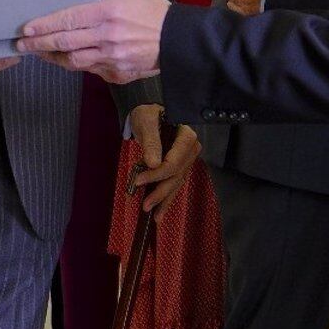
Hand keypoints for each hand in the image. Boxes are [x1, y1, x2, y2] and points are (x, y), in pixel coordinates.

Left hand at [18, 0, 169, 83]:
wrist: (179, 41)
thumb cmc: (154, 11)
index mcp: (109, 13)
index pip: (68, 19)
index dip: (44, 25)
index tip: (28, 29)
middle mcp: (108, 37)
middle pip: (64, 43)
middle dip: (40, 44)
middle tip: (23, 44)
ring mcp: (112, 59)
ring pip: (73, 61)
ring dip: (54, 57)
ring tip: (41, 52)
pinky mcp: (117, 74)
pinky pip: (90, 70)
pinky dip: (77, 64)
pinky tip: (69, 58)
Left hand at [127, 105, 200, 222]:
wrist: (148, 115)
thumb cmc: (148, 114)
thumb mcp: (146, 122)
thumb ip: (151, 141)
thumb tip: (154, 163)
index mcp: (186, 136)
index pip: (174, 161)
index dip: (157, 174)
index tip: (138, 180)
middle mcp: (190, 149)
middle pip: (177, 175)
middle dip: (161, 191)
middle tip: (145, 205)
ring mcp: (186, 159)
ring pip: (177, 183)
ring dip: (164, 199)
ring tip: (153, 214)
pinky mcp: (180, 167)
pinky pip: (174, 184)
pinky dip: (166, 198)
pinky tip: (160, 212)